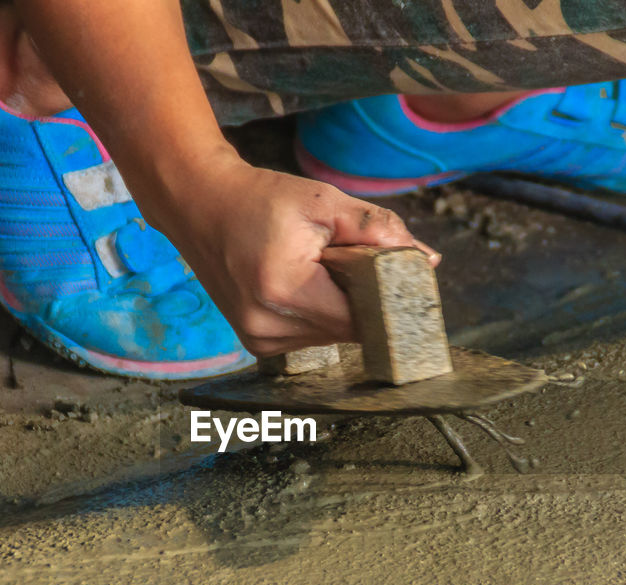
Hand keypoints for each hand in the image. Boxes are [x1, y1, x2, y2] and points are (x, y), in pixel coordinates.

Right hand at [155, 155, 439, 356]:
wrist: (200, 205)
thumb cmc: (260, 199)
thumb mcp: (323, 201)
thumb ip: (376, 229)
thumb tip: (425, 260)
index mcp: (284, 291)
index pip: (360, 318)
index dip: (381, 298)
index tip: (387, 274)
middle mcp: (267, 326)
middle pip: (346, 330)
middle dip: (358, 298)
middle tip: (346, 259)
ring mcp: (259, 340)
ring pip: (329, 336)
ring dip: (337, 307)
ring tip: (317, 268)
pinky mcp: (256, 343)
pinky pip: (308, 336)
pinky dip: (316, 313)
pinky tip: (302, 284)